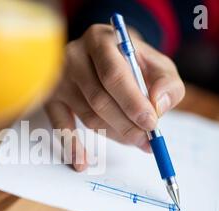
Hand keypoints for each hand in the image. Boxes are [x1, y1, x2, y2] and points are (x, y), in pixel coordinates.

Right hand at [45, 24, 184, 170]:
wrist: (104, 55)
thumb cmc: (132, 62)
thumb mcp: (156, 63)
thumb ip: (167, 82)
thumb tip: (157, 106)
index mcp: (101, 40)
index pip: (114, 75)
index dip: (133, 103)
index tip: (151, 124)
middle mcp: (75, 56)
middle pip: (99, 99)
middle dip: (127, 125)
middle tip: (146, 141)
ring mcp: (59, 78)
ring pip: (88, 116)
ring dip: (114, 134)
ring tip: (135, 142)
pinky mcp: (51, 98)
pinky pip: (61, 127)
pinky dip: (72, 146)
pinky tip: (82, 162)